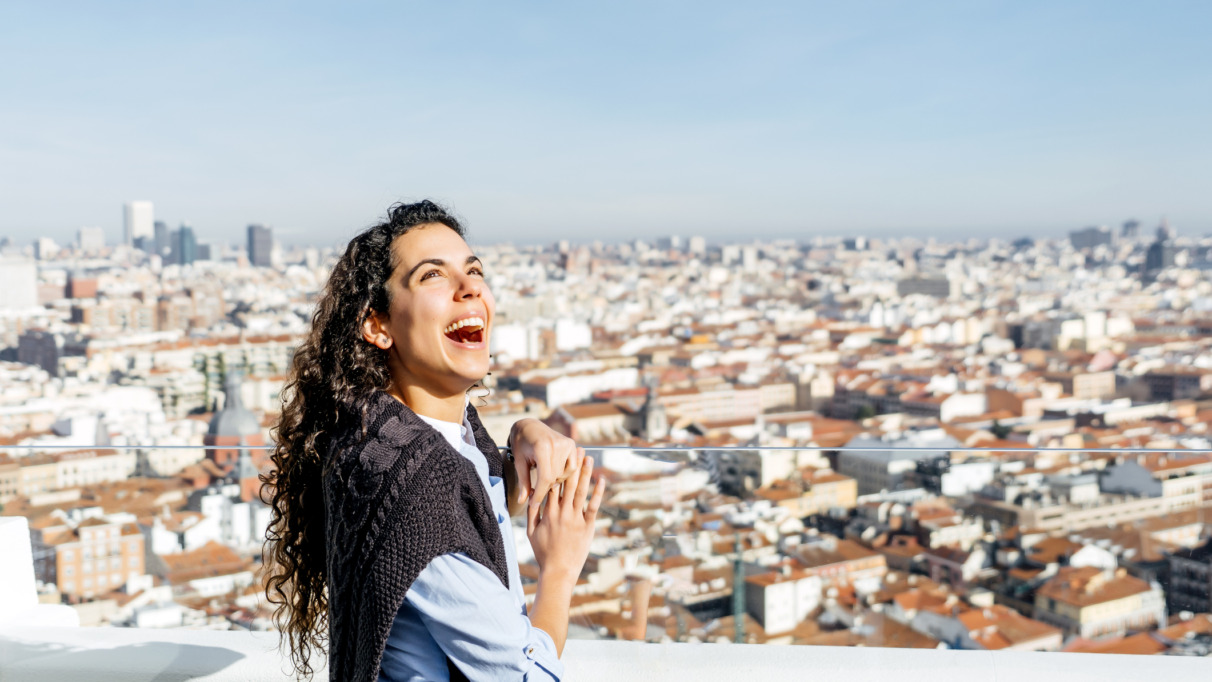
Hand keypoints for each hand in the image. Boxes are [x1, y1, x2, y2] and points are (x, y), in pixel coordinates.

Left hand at [508, 418, 585, 510]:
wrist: (530, 426)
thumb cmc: (521, 445)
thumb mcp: (520, 463)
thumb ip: (523, 482)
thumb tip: (522, 502)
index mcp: (542, 448)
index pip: (545, 478)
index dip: (540, 494)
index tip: (533, 504)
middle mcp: (556, 444)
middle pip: (555, 477)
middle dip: (545, 488)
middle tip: (535, 490)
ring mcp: (566, 443)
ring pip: (564, 474)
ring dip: (555, 480)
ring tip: (543, 476)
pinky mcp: (571, 443)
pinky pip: (572, 467)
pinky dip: (564, 473)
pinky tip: (554, 472)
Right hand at [526, 456, 604, 580]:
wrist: (558, 571)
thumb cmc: (543, 553)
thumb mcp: (531, 533)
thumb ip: (531, 514)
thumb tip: (530, 498)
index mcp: (548, 512)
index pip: (552, 485)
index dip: (556, 469)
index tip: (558, 455)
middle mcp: (562, 512)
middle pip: (568, 484)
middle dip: (572, 465)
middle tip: (576, 449)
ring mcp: (576, 519)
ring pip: (581, 491)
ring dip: (585, 473)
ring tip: (589, 458)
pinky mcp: (588, 526)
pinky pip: (593, 506)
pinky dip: (598, 492)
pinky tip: (602, 480)